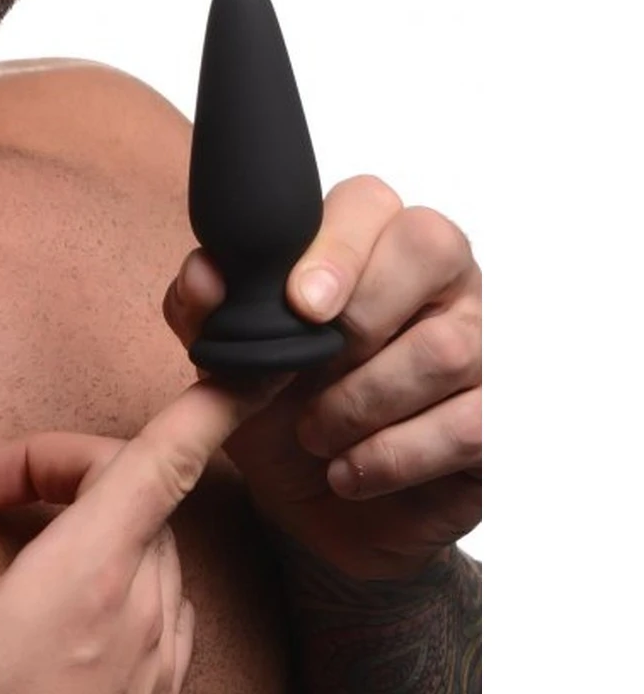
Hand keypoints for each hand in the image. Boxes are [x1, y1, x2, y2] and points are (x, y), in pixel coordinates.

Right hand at [0, 380, 282, 693]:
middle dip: (69, 464)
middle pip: (138, 487)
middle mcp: (143, 604)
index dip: (216, 401)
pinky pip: (153, 592)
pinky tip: (53, 595)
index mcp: (93, 570)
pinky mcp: (153, 689)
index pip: (171, 459)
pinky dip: (113, 562)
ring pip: (148, 538)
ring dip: (91, 513)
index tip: (256, 363)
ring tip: (15, 540)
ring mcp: (156, 652)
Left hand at [163, 176, 480, 580]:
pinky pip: (470, 422)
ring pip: (446, 345)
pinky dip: (394, 455)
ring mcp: (482, 339)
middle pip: (433, 245)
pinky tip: (350, 470)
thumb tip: (205, 272)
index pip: (370, 200)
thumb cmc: (274, 407)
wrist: (310, 503)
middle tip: (310, 372)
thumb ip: (202, 307)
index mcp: (366, 240)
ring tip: (315, 433)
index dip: (338, 246)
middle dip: (361, 319)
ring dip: (362, 402)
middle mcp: (437, 275)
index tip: (301, 305)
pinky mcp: (501, 413)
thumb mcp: (226, 359)